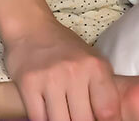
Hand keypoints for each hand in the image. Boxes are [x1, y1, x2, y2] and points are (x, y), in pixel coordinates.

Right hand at [4, 19, 121, 120]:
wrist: (30, 28)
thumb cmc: (64, 48)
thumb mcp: (92, 61)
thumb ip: (102, 88)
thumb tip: (110, 118)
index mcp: (96, 67)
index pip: (108, 111)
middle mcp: (75, 71)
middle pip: (84, 120)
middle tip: (77, 115)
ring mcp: (50, 78)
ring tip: (63, 114)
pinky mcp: (28, 83)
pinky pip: (38, 118)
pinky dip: (43, 120)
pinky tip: (47, 112)